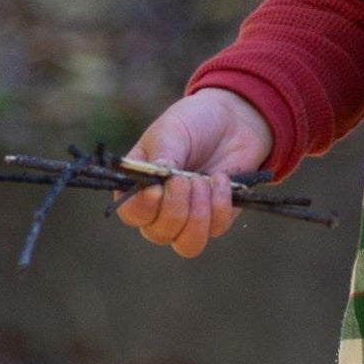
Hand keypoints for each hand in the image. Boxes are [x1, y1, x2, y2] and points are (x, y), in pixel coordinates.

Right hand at [113, 87, 274, 257]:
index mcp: (138, 187)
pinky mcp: (217, 218)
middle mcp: (160, 209)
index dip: (142, 208)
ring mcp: (189, 217)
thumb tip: (157, 180)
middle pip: (158, 233)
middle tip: (187, 179)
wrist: (232, 120)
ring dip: (198, 215)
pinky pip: (217, 228)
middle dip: (175, 208)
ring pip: (188, 244)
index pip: (130, 213)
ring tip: (204, 181)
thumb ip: (162, 157)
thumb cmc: (193, 124)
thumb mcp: (172, 133)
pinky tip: (220, 179)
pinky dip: (220, 205)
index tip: (157, 189)